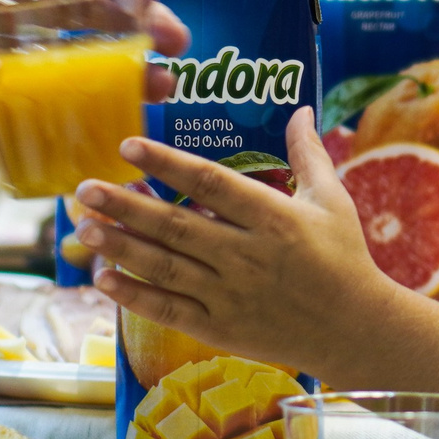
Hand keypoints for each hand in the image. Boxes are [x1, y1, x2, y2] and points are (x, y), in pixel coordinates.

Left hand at [68, 109, 404, 374]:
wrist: (356, 331)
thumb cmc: (345, 259)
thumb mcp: (333, 201)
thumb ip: (309, 154)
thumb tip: (301, 107)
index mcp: (274, 218)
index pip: (210, 183)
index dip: (166, 163)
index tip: (128, 147)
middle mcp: (247, 255)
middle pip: (175, 225)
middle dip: (125, 205)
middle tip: (85, 189)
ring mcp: (231, 295)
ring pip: (164, 267)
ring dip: (119, 246)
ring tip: (83, 227)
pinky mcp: (222, 328)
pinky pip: (170, 309)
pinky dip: (134, 295)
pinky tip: (103, 277)